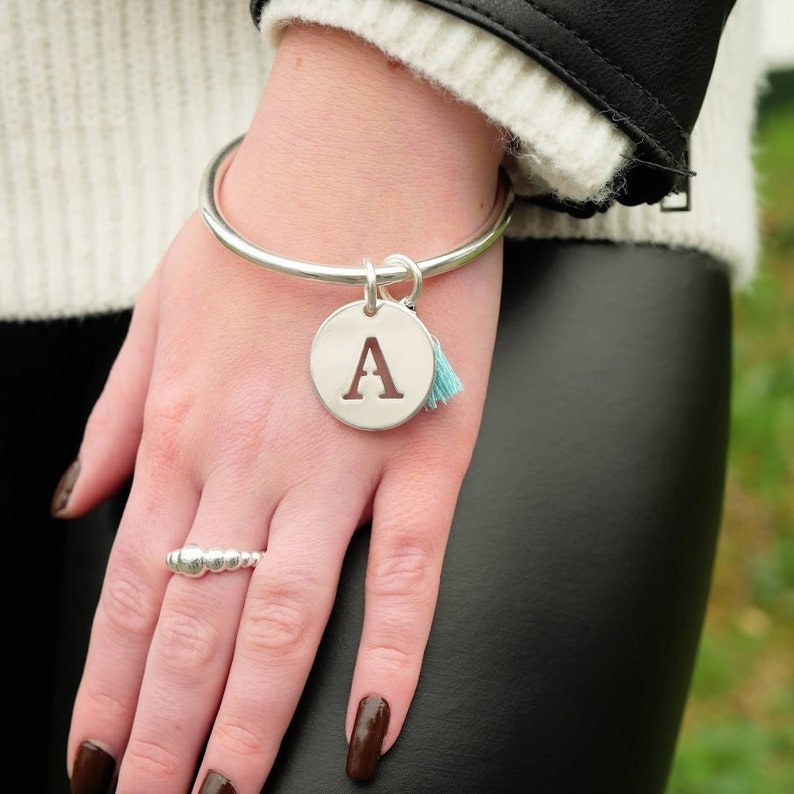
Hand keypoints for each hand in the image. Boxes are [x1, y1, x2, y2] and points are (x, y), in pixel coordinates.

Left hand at [57, 25, 504, 792]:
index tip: (94, 756)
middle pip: (197, 622)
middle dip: (167, 728)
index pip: (131, 587)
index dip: (109, 684)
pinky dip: (391, 659)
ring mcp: (336, 465)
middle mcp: (246, 463)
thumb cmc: (266, 227)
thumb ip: (115, 412)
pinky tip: (369, 733)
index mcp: (181, 429)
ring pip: (283, 618)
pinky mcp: (423, 454)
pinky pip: (406, 577)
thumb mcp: (160, 304)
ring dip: (249, 719)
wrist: (362, 157)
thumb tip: (73, 505)